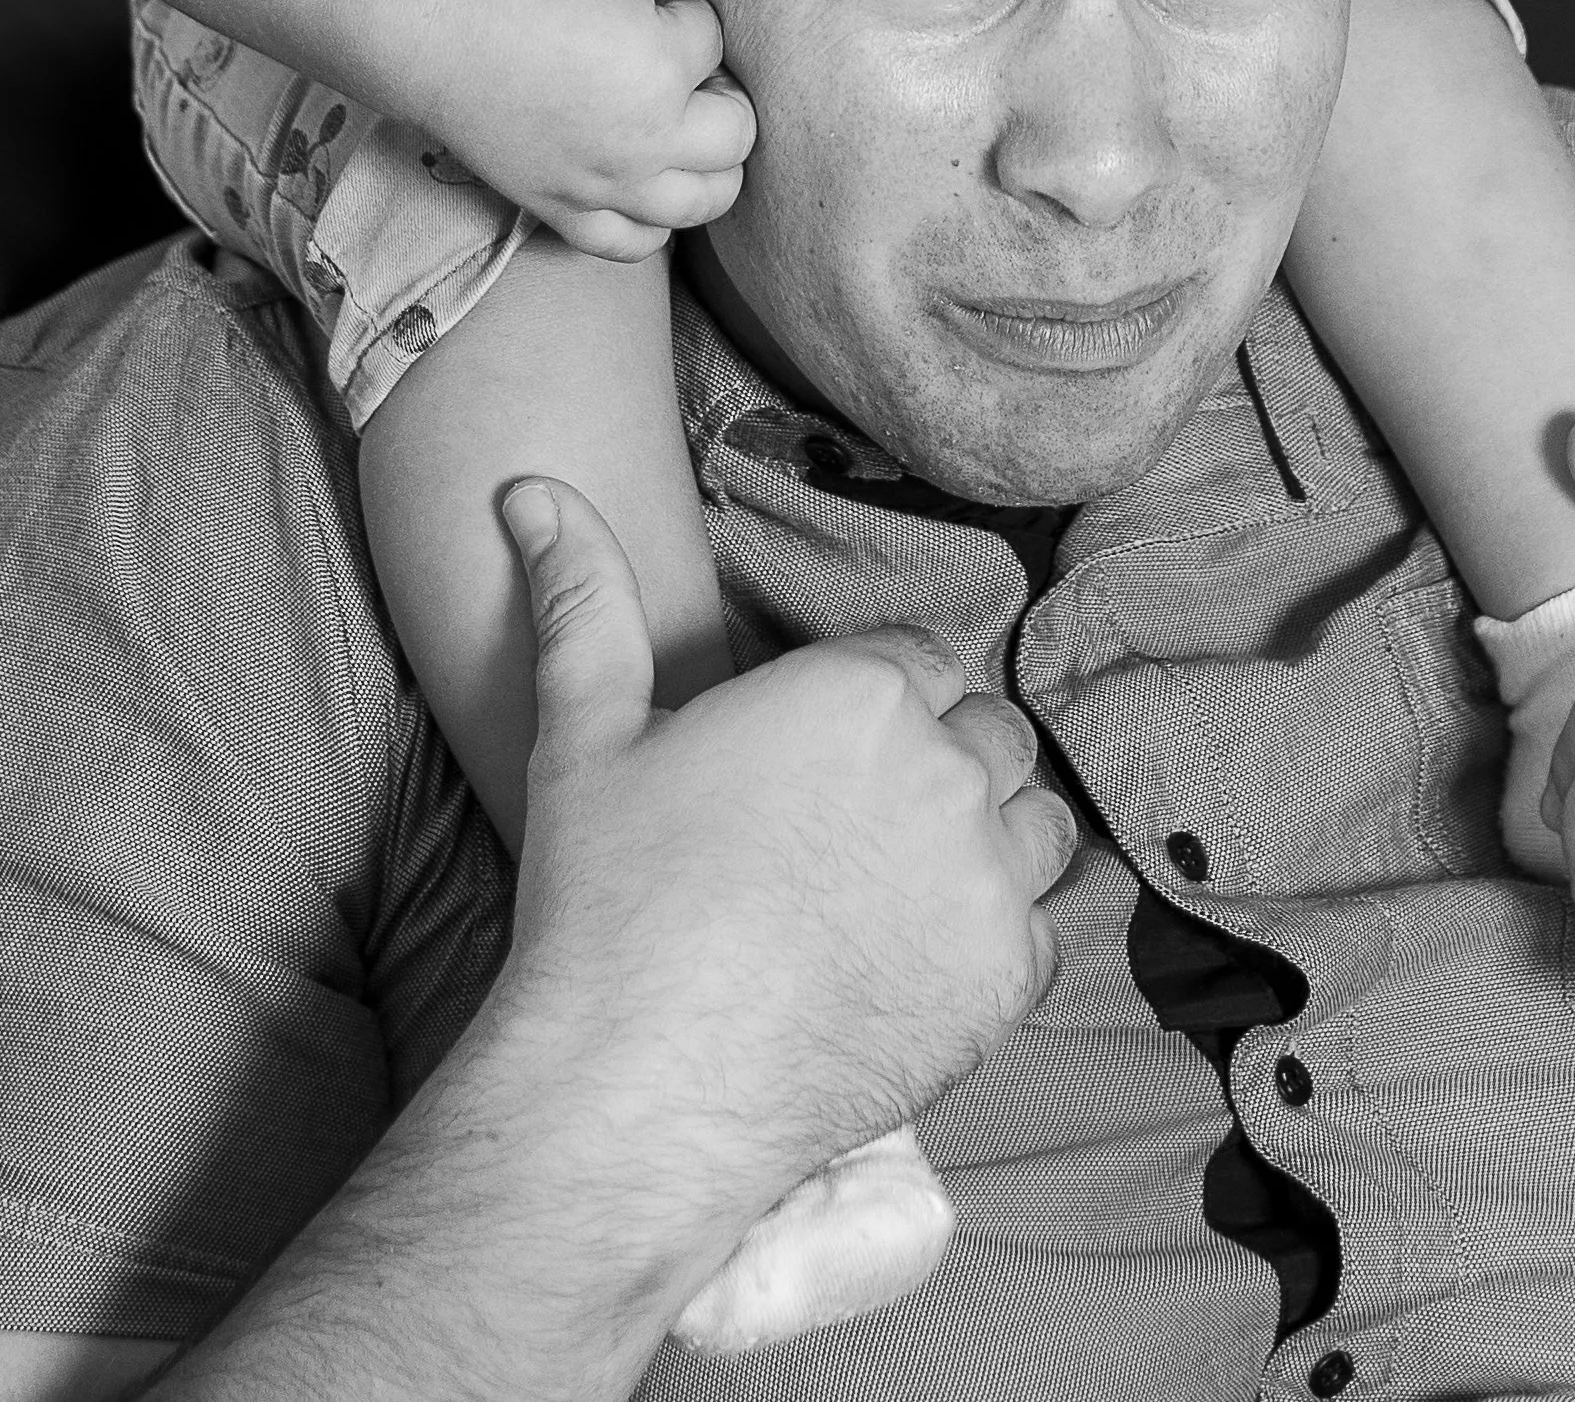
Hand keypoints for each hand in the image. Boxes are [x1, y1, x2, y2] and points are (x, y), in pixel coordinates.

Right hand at [405, 0, 755, 255]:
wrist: (432, 33)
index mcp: (665, 67)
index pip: (714, 40)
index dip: (688, 12)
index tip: (655, 3)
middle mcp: (649, 140)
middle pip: (737, 135)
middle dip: (724, 94)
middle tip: (687, 71)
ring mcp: (608, 185)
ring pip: (704, 203)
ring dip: (710, 167)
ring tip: (683, 132)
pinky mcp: (564, 210)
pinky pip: (634, 246)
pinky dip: (652, 224)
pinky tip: (641, 186)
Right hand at [496, 479, 1076, 1290]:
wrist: (636, 1086)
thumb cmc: (607, 902)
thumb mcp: (587, 730)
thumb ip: (582, 596)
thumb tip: (532, 488)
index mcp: (861, 688)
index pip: (915, 665)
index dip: (871, 711)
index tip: (820, 771)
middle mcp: (944, 766)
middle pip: (985, 733)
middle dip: (935, 766)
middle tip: (851, 835)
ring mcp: (986, 873)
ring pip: (1033, 821)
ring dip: (987, 840)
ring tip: (898, 888)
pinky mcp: (1006, 975)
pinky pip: (1041, 929)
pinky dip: (998, 938)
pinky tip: (921, 958)